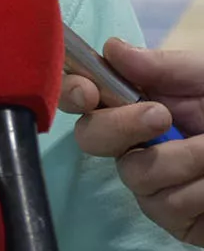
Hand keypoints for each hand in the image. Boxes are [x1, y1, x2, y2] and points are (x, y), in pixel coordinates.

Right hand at [59, 38, 203, 244]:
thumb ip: (162, 66)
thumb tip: (111, 47)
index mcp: (136, 103)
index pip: (83, 96)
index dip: (72, 91)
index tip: (89, 92)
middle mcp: (134, 143)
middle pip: (90, 138)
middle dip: (120, 125)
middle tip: (162, 116)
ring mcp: (151, 183)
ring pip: (134, 173)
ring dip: (183, 158)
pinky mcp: (172, 216)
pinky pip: (167, 204)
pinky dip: (199, 189)